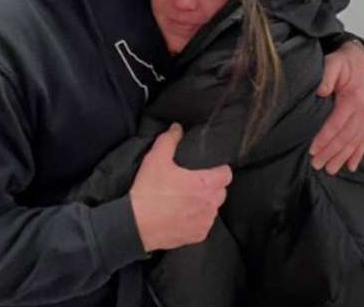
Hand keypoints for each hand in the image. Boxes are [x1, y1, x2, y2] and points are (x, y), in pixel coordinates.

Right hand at [129, 123, 232, 251]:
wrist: (136, 225)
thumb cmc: (149, 191)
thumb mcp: (156, 159)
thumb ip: (169, 140)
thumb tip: (177, 128)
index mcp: (205, 184)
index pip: (227, 174)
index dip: (219, 169)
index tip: (209, 168)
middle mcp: (210, 204)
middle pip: (221, 191)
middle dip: (211, 186)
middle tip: (194, 182)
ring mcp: (205, 222)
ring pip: (213, 209)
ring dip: (205, 203)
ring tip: (187, 199)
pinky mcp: (197, 237)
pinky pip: (204, 224)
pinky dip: (197, 219)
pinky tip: (182, 215)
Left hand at [310, 41, 363, 174]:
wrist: (359, 59)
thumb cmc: (345, 62)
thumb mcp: (333, 63)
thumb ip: (326, 76)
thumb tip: (320, 91)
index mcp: (354, 99)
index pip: (336, 124)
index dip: (324, 139)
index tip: (313, 149)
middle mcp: (363, 111)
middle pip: (345, 137)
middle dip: (331, 153)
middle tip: (317, 164)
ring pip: (354, 142)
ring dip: (342, 157)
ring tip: (330, 169)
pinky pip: (363, 140)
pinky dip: (357, 154)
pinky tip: (351, 165)